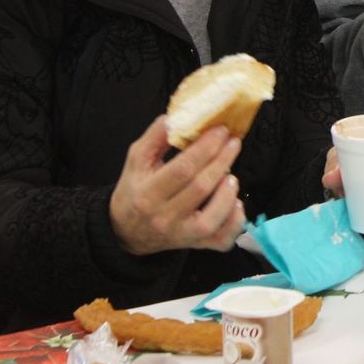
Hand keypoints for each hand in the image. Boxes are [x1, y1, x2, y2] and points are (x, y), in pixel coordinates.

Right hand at [109, 116, 246, 256]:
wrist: (126, 232)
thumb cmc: (135, 190)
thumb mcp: (136, 160)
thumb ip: (154, 138)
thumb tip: (175, 117)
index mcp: (148, 193)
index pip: (183, 169)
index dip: (205, 148)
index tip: (220, 130)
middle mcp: (164, 217)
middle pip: (201, 188)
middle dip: (222, 161)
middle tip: (233, 142)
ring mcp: (182, 235)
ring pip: (212, 219)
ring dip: (228, 194)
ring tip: (232, 175)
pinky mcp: (195, 245)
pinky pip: (221, 240)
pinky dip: (235, 222)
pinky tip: (236, 203)